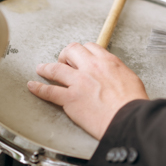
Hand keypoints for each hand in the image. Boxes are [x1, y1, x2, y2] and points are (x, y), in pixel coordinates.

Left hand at [28, 41, 148, 139]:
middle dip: (64, 56)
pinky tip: (33, 86)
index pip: (90, 47)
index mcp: (108, 62)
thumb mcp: (130, 78)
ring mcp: (79, 82)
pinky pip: (49, 91)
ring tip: (41, 69)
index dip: (81, 52)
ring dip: (46, 68)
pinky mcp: (70, 98)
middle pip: (71, 51)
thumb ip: (115, 72)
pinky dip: (38, 88)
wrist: (129, 118)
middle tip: (62, 63)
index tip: (78, 58)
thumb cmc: (132, 102)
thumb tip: (110, 73)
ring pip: (55, 69)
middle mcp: (92, 68)